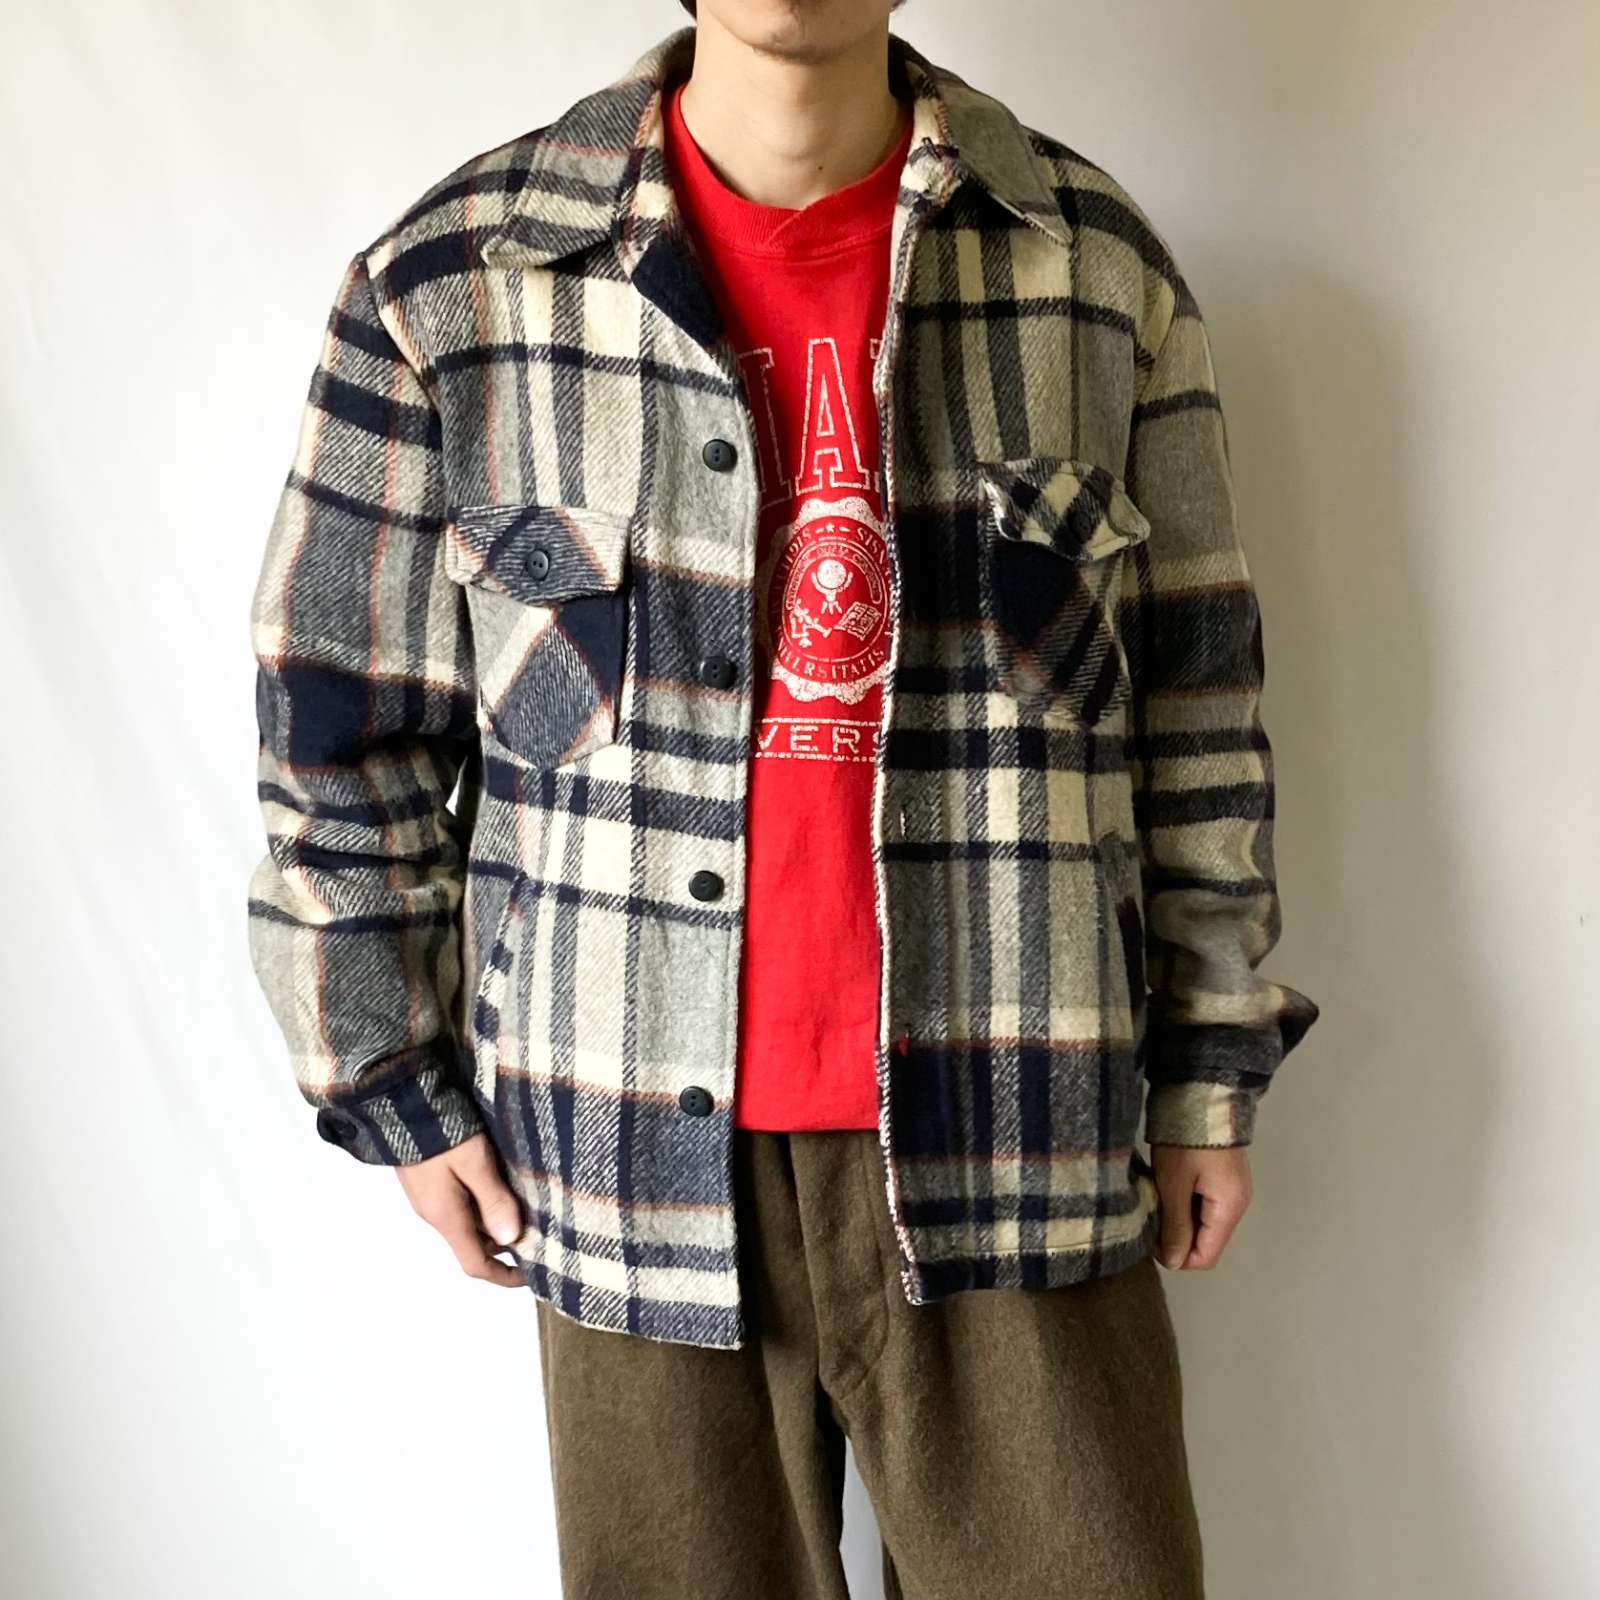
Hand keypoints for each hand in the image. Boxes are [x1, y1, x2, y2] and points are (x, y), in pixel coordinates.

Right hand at [393, 1132, 525, 1287]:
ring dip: (494, 1220)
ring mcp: (428, 1196)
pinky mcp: (427, 1178)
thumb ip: (493, 1199)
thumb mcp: (474, 1162)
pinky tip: (501, 1182)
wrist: (398, 1102)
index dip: (503, 1276)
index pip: (474, 1263)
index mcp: (445, 1217)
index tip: (532, 1275)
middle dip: (504, 1243)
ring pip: (467, 1221)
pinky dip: (481, 1203)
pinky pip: (459, 1202)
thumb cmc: (441, 1132)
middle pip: (473, 1243)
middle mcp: (434, 1213)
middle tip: (540, 1230)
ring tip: (527, 1205)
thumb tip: (511, 1239)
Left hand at [1150, 1145, 1252, 1270]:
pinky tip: (1168, 1188)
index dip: (1178, 1257)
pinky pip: (1205, 1203)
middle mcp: (1238, 1203)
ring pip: (1204, 1222)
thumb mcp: (1174, 1184)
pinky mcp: (1224, 1176)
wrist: (1201, 1094)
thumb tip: (1174, 1263)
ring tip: (1157, 1200)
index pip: (1207, 1256)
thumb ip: (1175, 1225)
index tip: (1150, 1240)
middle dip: (1177, 1237)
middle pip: (1206, 1240)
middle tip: (1150, 1217)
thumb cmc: (1186, 1140)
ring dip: (1180, 1218)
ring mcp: (1233, 1189)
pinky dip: (1186, 1203)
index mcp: (1229, 1208)